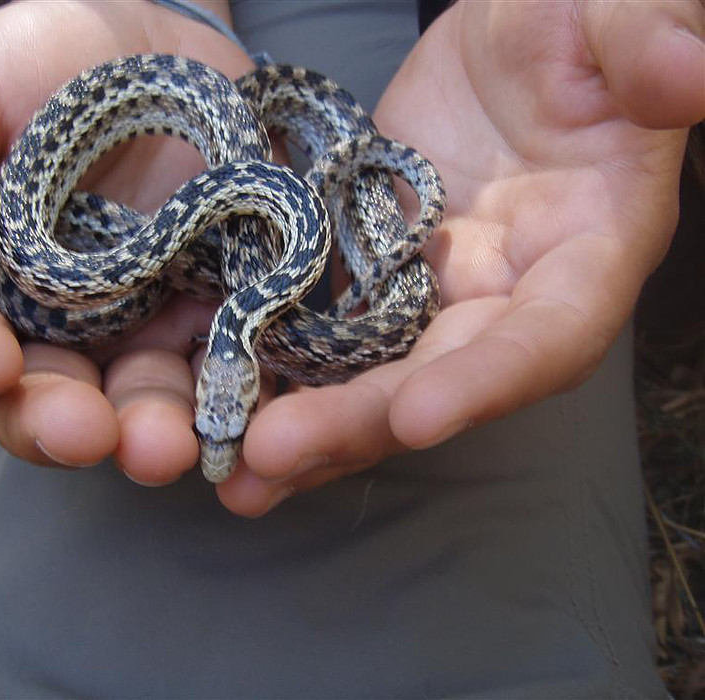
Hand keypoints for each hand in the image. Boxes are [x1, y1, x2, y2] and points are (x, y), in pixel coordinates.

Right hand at [0, 1, 254, 478]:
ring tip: (166, 446)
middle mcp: (65, 324)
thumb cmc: (51, 60)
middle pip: (51, 400)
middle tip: (86, 433)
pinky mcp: (222, 312)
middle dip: (64, 424)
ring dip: (151, 432)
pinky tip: (245, 413)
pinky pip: (230, 369)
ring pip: (142, 403)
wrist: (162, 38)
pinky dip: (235, 398)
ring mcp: (148, 325)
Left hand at [223, 0, 703, 512]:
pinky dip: (280, 372)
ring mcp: (433, 295)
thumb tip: (689, 75)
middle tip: (266, 456)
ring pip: (372, 375)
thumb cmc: (573, 23)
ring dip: (307, 426)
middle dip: (358, 422)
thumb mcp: (614, 16)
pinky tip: (222, 401)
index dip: (487, 381)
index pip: (548, 333)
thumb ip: (647, 44)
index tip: (415, 416)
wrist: (506, 44)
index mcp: (586, 250)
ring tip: (233, 473)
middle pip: (437, 378)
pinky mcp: (372, 277)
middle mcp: (507, 296)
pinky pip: (325, 333)